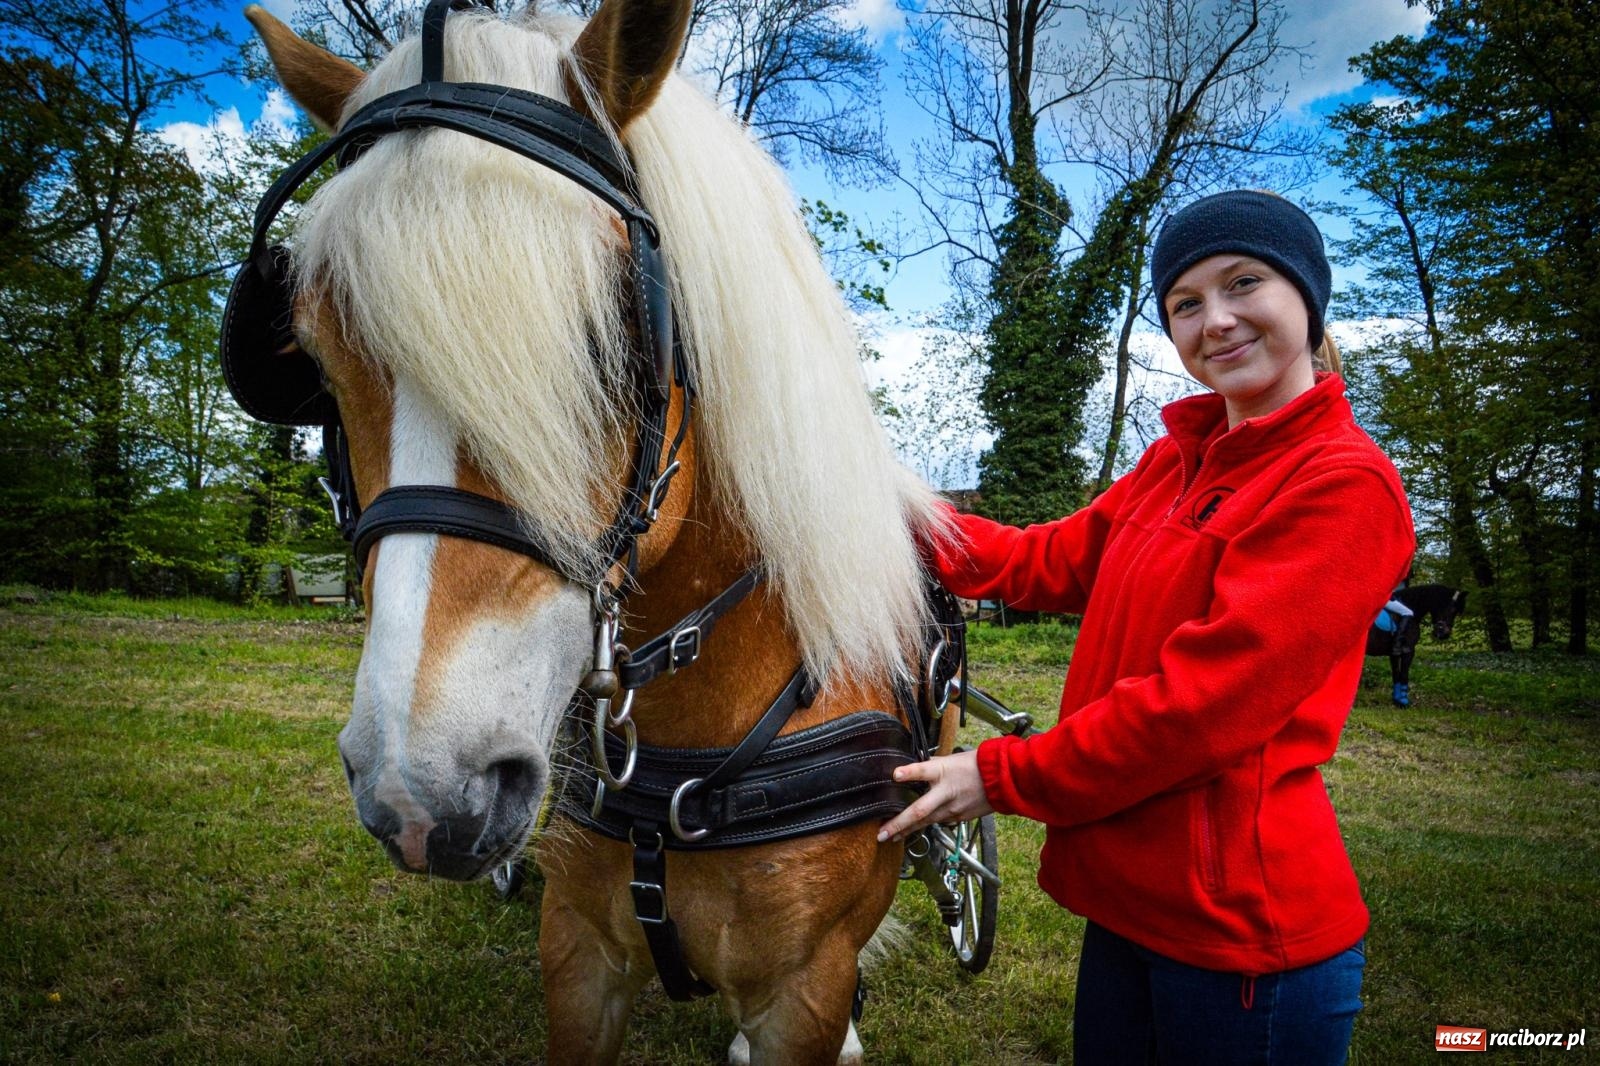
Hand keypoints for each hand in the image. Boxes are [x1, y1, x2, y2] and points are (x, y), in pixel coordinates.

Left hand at [877, 748, 993, 842]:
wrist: (1002, 779)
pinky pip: (939, 821)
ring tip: (891, 837)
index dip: (909, 772)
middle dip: (899, 824)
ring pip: (926, 821)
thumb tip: (914, 770)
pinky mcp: (958, 817)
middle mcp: (946, 792)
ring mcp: (953, 808)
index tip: (895, 775)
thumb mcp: (951, 759)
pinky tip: (913, 830)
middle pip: (920, 810)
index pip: (924, 771)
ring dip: (907, 830)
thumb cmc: (976, 765)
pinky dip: (925, 825)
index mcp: (944, 772)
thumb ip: (931, 767)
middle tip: (882, 833)